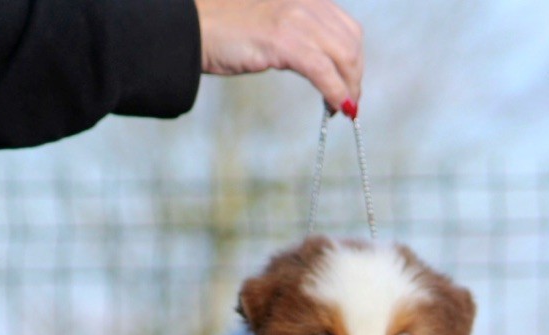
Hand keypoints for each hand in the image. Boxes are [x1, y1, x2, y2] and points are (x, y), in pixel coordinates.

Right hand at [195, 0, 362, 115]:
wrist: (194, 29)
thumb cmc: (225, 31)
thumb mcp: (272, 24)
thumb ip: (296, 34)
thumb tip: (318, 63)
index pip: (347, 29)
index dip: (353, 60)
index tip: (349, 83)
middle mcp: (307, 2)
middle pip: (350, 44)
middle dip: (355, 77)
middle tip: (349, 103)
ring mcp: (297, 19)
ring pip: (343, 58)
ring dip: (349, 88)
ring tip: (344, 109)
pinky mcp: (285, 41)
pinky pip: (323, 71)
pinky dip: (336, 92)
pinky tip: (337, 107)